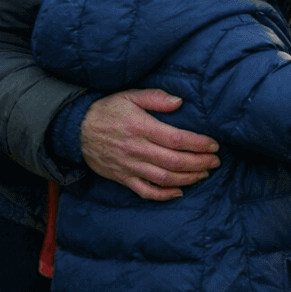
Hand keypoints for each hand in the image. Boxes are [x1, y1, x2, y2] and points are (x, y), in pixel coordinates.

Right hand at [81, 90, 219, 201]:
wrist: (75, 130)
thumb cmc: (107, 110)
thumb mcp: (130, 96)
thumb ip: (156, 98)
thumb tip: (180, 102)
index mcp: (141, 128)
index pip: (177, 140)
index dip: (199, 144)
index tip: (214, 145)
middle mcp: (137, 149)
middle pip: (175, 161)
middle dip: (200, 163)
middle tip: (216, 161)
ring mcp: (129, 166)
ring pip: (164, 178)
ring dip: (188, 178)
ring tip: (204, 173)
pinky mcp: (122, 178)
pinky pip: (145, 191)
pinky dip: (164, 195)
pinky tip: (179, 191)